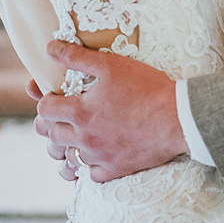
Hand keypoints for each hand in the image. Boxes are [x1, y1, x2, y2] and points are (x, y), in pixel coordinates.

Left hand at [32, 43, 187, 182]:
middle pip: (51, 136)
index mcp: (80, 112)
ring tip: (74, 135)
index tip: (56, 95)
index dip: (46, 99)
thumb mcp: (111, 64)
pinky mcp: (115, 170)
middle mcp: (85, 139)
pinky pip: (90, 174)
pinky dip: (88, 165)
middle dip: (51, 123)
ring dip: (66, 146)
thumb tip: (50, 48)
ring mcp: (99, 157)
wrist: (179, 118)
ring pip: (67, 159)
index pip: (44, 109)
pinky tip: (96, 152)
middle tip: (62, 114)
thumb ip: (77, 57)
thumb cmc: (146, 88)